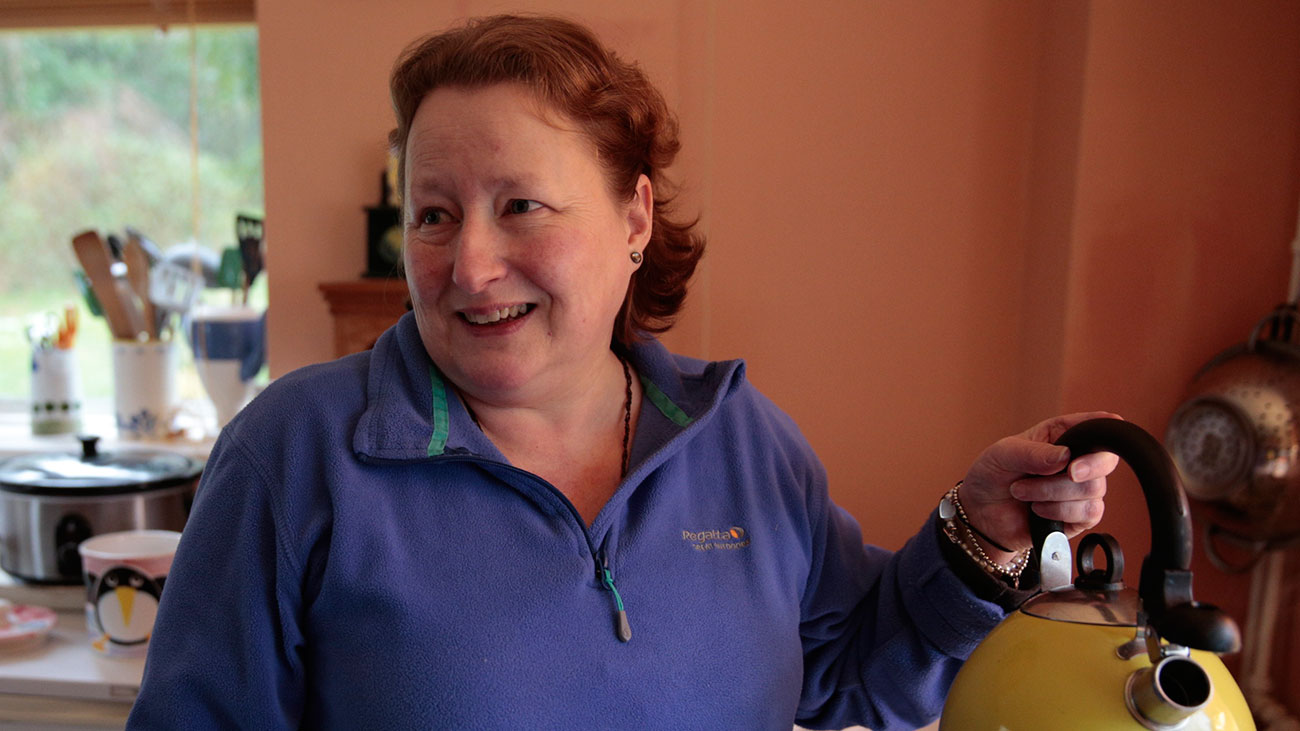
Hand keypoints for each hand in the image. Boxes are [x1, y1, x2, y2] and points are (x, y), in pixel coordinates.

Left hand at [959, 412, 1121, 561]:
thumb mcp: (1002, 454)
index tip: (1105, 430)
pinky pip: (1089, 513)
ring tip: (1022, 491)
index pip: (1093, 427)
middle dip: (1085, 467)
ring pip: (1092, 489)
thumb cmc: (992, 476)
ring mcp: (1079, 489)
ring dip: (1052, 492)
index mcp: (1061, 435)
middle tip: (1066, 471)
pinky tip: (1038, 510)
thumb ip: (1033, 453)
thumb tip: (1065, 456)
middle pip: (1105, 461)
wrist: (980, 514)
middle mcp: (1076, 460)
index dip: (1104, 428)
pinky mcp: (1080, 516)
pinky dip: (1059, 511)